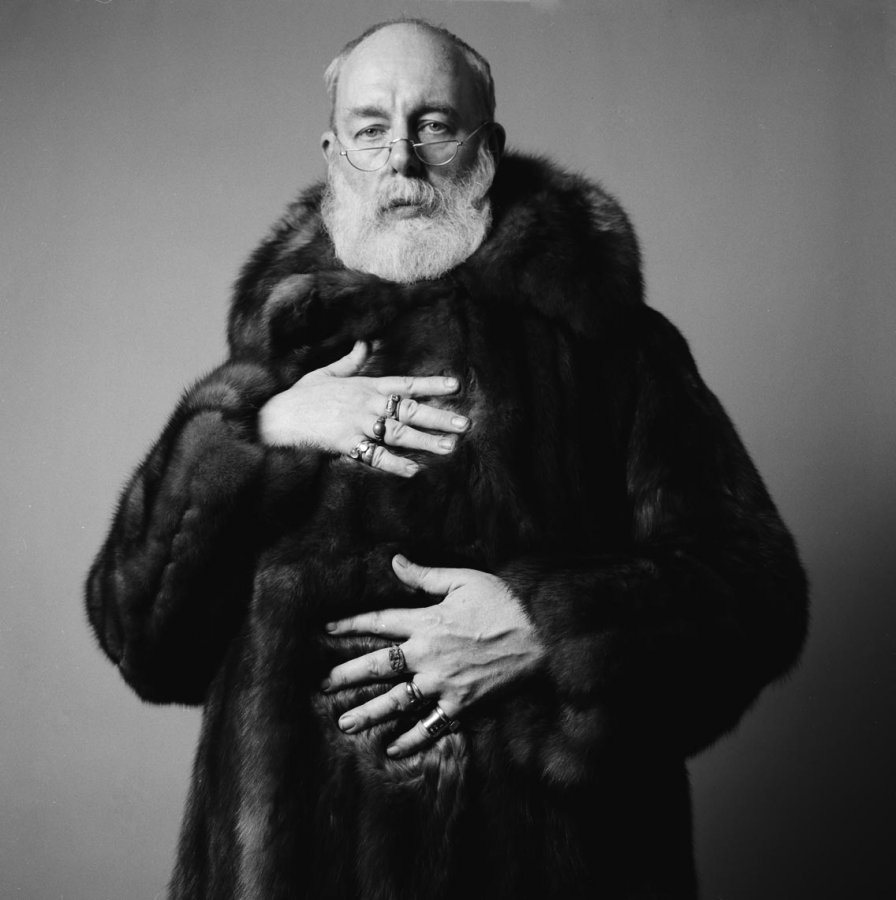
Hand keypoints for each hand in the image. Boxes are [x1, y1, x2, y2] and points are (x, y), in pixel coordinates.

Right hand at [258, 341, 469, 476]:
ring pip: (399, 433)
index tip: (456, 386)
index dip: (432, 384)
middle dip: (439, 417)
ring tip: (450, 447)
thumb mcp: (327, 374)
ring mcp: (358, 423)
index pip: (406, 383)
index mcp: (366, 386)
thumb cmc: (301, 397)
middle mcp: (367, 403)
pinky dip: (395, 464)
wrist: (276, 416)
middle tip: (465, 424)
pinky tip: (414, 470)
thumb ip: (350, 361)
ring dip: (426, 441)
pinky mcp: (346, 443)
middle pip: (410, 410)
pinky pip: (376, 455)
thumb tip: (365, 342)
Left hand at [321, 555, 545, 757]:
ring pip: (398, 700)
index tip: (326, 630)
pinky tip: (392, 748)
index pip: (378, 622)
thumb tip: (395, 561)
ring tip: (345, 723)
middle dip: (347, 675)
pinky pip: (432, 726)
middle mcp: (429, 655)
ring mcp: (444, 683)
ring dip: (369, 712)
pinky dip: (411, 739)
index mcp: (427, 621)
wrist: (543, 633)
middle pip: (379, 665)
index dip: (349, 625)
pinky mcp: (463, 704)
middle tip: (321, 685)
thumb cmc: (504, 601)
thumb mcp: (463, 580)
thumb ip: (425, 575)